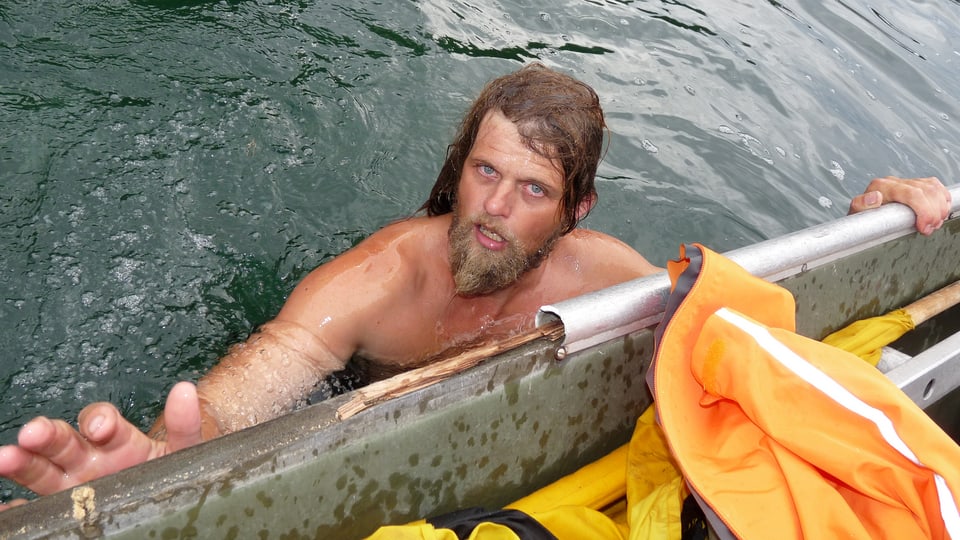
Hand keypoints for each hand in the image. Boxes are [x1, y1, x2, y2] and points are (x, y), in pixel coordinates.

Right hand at [0, 381, 202, 508]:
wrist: (173, 497)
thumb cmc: (174, 469)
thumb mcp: (186, 448)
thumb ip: (185, 424)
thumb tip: (185, 390)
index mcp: (118, 440)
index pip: (101, 421)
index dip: (99, 420)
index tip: (101, 428)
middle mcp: (90, 458)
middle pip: (64, 440)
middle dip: (48, 434)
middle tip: (32, 433)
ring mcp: (75, 484)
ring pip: (43, 470)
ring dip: (23, 462)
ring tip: (5, 458)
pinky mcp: (66, 510)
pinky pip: (36, 510)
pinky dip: (16, 509)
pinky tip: (6, 509)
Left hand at [848, 176, 951, 234]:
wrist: (861, 218)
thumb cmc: (859, 218)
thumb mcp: (856, 214)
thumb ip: (860, 205)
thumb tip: (874, 197)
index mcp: (880, 186)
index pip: (912, 193)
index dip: (924, 211)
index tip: (923, 228)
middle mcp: (893, 182)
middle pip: (927, 191)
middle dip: (934, 212)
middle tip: (930, 229)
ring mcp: (905, 182)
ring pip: (933, 188)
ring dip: (940, 207)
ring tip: (934, 224)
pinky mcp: (914, 185)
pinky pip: (935, 186)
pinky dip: (942, 199)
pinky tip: (939, 212)